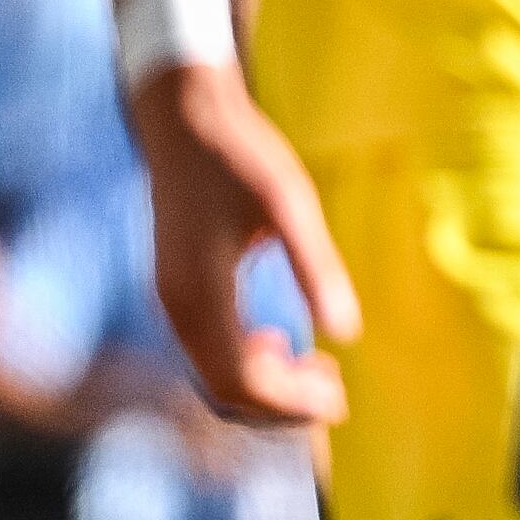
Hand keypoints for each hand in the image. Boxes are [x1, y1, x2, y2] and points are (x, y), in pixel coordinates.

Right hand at [128, 62, 358, 426]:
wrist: (186, 117)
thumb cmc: (241, 155)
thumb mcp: (290, 206)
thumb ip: (315, 268)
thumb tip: (347, 334)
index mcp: (201, 296)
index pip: (242, 382)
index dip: (291, 402)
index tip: (339, 398)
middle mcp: (177, 308)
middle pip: (226, 389)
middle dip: (282, 401)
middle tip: (337, 389)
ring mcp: (172, 300)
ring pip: (215, 373)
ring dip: (266, 383)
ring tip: (319, 369)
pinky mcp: (177, 287)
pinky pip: (209, 349)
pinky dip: (246, 360)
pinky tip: (282, 339)